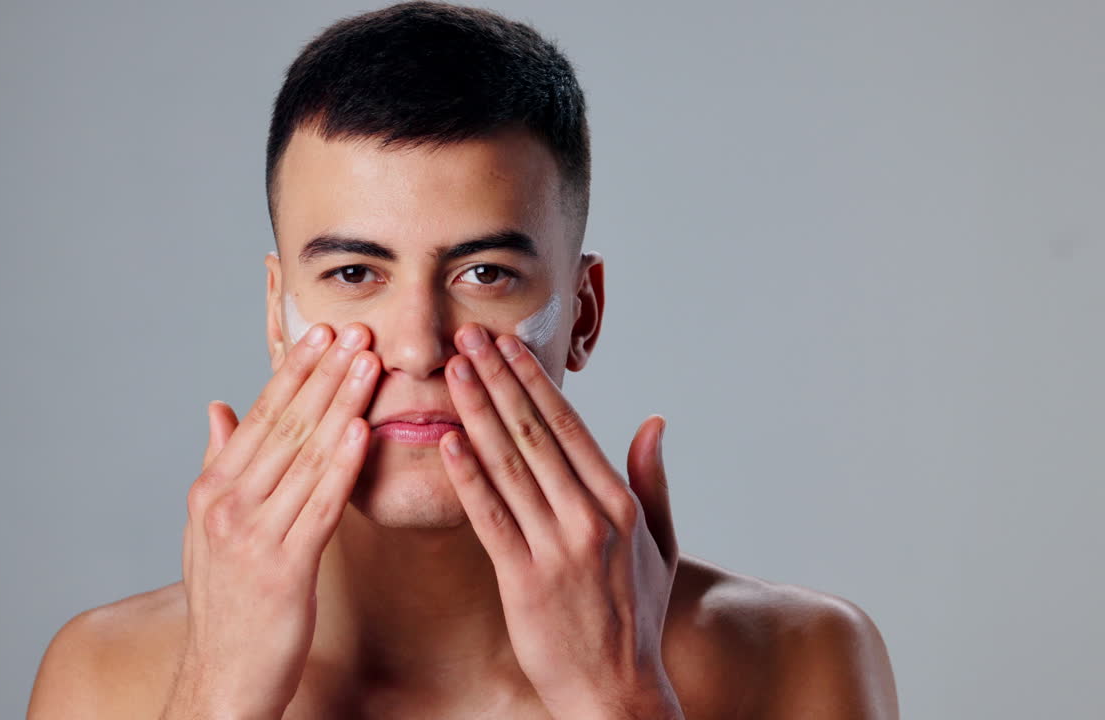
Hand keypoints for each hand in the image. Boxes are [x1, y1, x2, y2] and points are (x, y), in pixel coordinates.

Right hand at [161, 323, 378, 719]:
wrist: (222, 677)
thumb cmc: (228, 602)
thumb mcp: (208, 528)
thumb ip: (219, 463)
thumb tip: (218, 406)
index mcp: (212, 489)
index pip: (261, 416)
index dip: (295, 371)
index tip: (325, 333)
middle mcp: (226, 504)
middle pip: (285, 426)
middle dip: (324, 374)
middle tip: (357, 330)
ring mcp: (251, 535)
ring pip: (305, 456)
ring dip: (340, 404)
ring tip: (369, 363)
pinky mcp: (283, 568)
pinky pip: (320, 506)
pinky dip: (342, 465)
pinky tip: (362, 430)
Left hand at [438, 324, 682, 719]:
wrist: (614, 690)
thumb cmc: (634, 617)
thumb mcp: (659, 545)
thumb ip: (653, 481)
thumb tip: (654, 424)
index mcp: (620, 503)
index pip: (570, 427)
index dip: (535, 380)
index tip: (509, 343)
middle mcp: (591, 517)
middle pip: (535, 434)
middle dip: (499, 379)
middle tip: (469, 336)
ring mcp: (558, 548)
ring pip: (510, 465)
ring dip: (478, 412)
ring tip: (454, 370)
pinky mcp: (525, 580)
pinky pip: (490, 518)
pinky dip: (468, 477)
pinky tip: (447, 442)